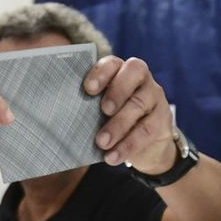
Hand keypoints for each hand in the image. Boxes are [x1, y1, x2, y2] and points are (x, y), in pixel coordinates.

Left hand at [85, 56, 176, 172]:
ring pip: (140, 104)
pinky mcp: (163, 121)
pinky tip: (112, 157)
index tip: (88, 89)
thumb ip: (87, 106)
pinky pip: (147, 130)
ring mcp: (155, 98)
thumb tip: (57, 114)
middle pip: (134, 74)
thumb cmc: (114, 120)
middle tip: (104, 110)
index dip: (102, 72)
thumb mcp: (100, 111)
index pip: (114, 62)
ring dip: (119, 125)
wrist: (146, 145)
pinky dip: (128, 145)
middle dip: (117, 91)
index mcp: (121, 72)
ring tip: (102, 142)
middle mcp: (142, 80)